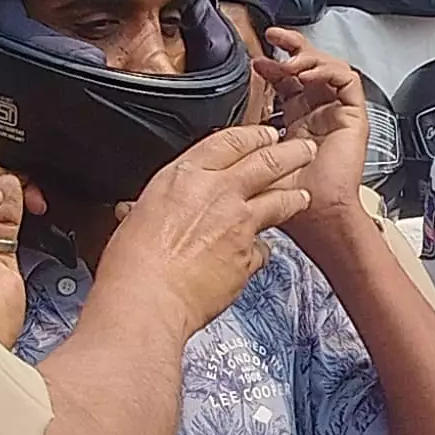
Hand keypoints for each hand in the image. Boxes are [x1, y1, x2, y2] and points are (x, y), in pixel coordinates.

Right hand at [98, 124, 316, 330]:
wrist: (147, 299)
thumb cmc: (132, 262)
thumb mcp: (138, 215)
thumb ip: (158, 206)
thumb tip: (148, 209)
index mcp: (186, 175)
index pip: (231, 141)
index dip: (254, 135)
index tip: (266, 134)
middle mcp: (218, 193)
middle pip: (266, 161)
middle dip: (290, 153)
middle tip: (302, 150)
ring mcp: (239, 224)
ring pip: (279, 200)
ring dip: (293, 196)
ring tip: (302, 196)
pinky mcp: (249, 256)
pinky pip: (264, 248)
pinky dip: (263, 249)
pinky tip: (261, 251)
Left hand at [254, 29, 371, 234]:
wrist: (315, 215)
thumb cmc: (292, 199)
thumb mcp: (260, 158)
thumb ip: (250, 135)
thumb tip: (232, 116)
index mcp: (298, 122)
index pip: (289, 82)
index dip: (274, 66)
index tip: (256, 60)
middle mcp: (320, 114)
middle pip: (310, 67)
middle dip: (292, 48)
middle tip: (274, 38)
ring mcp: (338, 113)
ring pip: (328, 67)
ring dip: (307, 57)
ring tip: (289, 61)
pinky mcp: (355, 115)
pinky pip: (346, 79)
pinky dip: (327, 69)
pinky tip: (308, 73)